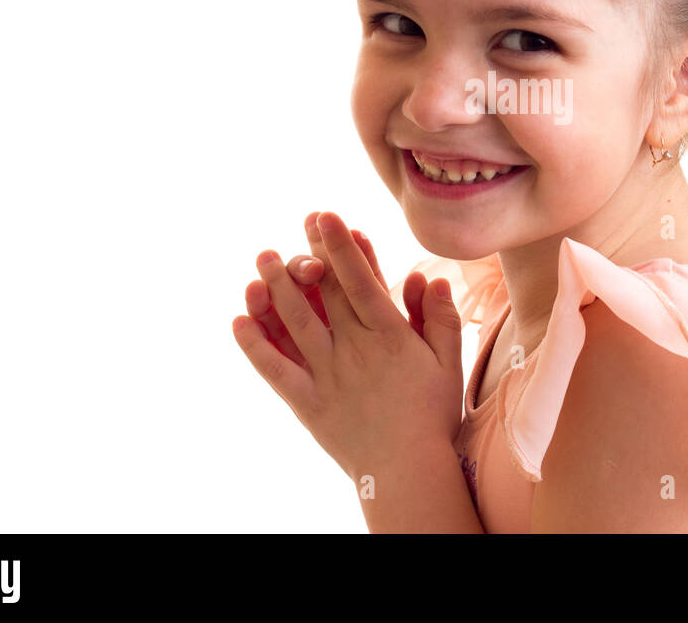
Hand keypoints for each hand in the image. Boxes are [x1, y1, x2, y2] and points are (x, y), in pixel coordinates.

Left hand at [232, 211, 464, 481]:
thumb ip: (439, 317)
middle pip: (326, 292)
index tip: (328, 217)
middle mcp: (354, 349)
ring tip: (265, 257)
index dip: (342, 246)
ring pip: (296, 321)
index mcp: (389, 335)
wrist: (407, 470)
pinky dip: (255, 346)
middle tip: (300, 222)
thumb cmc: (432, 415)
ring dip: (277, 287)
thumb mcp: (448, 362)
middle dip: (312, 252)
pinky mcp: (306, 401)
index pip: (359, 280)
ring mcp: (327, 374)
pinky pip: (275, 369)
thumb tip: (431, 275)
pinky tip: (239, 321)